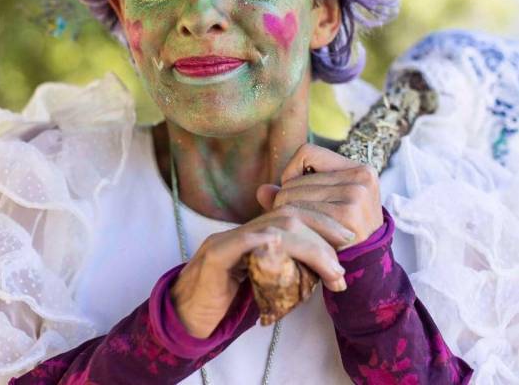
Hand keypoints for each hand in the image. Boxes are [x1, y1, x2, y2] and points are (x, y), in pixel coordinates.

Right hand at [170, 199, 351, 337]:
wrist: (185, 317)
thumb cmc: (225, 304)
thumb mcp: (262, 284)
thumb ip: (286, 270)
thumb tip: (322, 267)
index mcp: (252, 235)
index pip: (291, 215)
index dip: (321, 221)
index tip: (347, 238)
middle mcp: (240, 232)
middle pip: (287, 216)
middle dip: (323, 231)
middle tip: (345, 255)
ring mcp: (225, 242)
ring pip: (272, 230)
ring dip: (310, 248)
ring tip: (332, 271)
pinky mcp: (213, 258)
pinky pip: (241, 243)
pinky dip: (267, 243)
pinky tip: (288, 250)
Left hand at [256, 143, 383, 250]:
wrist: (369, 271)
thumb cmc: (341, 236)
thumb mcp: (324, 208)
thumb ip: (293, 194)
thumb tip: (261, 191)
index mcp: (359, 169)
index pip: (307, 152)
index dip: (293, 171)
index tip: (296, 193)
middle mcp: (361, 176)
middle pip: (295, 179)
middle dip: (285, 200)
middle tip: (292, 222)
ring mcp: (356, 194)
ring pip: (292, 194)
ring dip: (286, 215)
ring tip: (296, 231)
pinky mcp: (348, 214)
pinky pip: (300, 213)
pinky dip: (294, 226)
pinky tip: (302, 238)